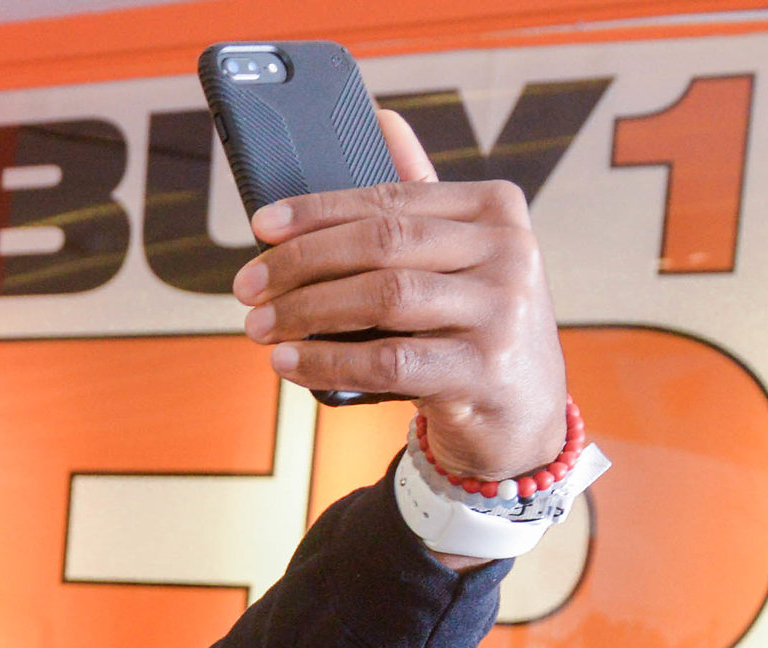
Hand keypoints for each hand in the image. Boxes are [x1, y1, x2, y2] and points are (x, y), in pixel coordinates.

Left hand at [230, 105, 569, 484]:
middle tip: (247, 286)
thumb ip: (420, 196)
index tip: (260, 225)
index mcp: (495, 209)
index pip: (390, 198)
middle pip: (383, 244)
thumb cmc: (471, 321)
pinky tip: (288, 363)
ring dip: (307, 312)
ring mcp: (502, 311)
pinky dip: (327, 361)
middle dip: (302, 263)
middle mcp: (509, 252)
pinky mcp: (483, 369)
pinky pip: (388, 360)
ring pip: (384, 298)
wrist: (520, 409)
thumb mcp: (456, 255)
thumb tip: (379, 118)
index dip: (318, 210)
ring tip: (258, 327)